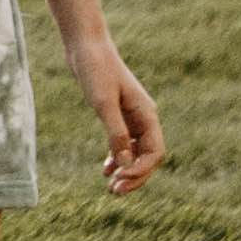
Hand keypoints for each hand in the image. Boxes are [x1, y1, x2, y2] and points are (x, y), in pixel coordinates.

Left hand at [69, 41, 164, 194]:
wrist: (85, 47)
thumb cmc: (95, 70)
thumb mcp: (103, 103)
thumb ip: (115, 132)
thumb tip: (124, 164)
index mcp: (147, 115)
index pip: (154, 153)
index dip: (141, 170)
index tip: (119, 179)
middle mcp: (144, 117)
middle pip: (148, 156)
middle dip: (135, 176)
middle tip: (115, 193)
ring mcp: (132, 116)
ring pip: (136, 152)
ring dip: (126, 171)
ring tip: (111, 188)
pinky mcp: (118, 113)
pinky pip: (124, 143)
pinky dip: (117, 158)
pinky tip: (105, 170)